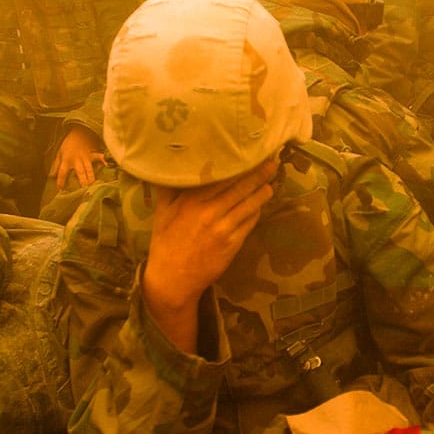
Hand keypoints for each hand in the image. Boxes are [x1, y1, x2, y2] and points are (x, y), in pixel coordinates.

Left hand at [50, 125, 104, 190]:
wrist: (78, 132)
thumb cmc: (68, 144)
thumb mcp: (59, 153)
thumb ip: (56, 165)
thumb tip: (51, 176)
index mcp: (66, 160)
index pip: (62, 172)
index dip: (61, 181)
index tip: (60, 189)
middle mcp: (76, 160)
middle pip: (79, 173)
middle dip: (82, 182)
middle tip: (84, 191)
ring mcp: (86, 158)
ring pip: (89, 169)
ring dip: (91, 178)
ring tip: (93, 186)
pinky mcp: (93, 154)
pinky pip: (99, 157)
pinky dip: (103, 160)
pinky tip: (107, 165)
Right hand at [142, 158, 278, 353]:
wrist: (173, 280)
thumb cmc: (165, 243)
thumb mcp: (162, 213)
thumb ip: (170, 189)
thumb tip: (172, 166)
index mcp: (190, 201)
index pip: (220, 177)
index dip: (237, 165)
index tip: (248, 154)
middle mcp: (209, 212)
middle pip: (240, 187)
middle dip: (258, 174)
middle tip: (271, 163)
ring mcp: (222, 229)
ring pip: (249, 205)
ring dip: (262, 192)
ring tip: (271, 182)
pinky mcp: (232, 244)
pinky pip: (249, 223)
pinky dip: (256, 212)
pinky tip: (260, 205)